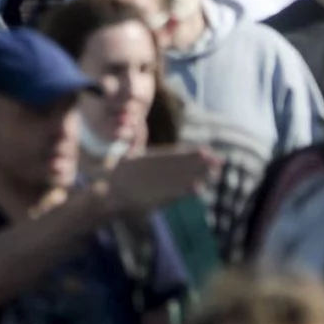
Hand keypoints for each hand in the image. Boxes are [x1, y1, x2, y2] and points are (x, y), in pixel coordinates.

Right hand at [102, 146, 221, 215]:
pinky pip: (171, 194)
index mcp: (146, 159)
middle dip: (199, 163)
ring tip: (213, 173)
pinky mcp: (152, 200)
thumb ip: (139, 144)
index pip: (172, 155)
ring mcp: (152, 185)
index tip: (206, 150)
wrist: (104, 194)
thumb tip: (138, 124)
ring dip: (197, 175)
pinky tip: (197, 188)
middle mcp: (151, 171)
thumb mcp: (128, 156)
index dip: (190, 153)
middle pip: (179, 166)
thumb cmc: (118, 175)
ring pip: (178, 179)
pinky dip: (184, 191)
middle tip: (218, 160)